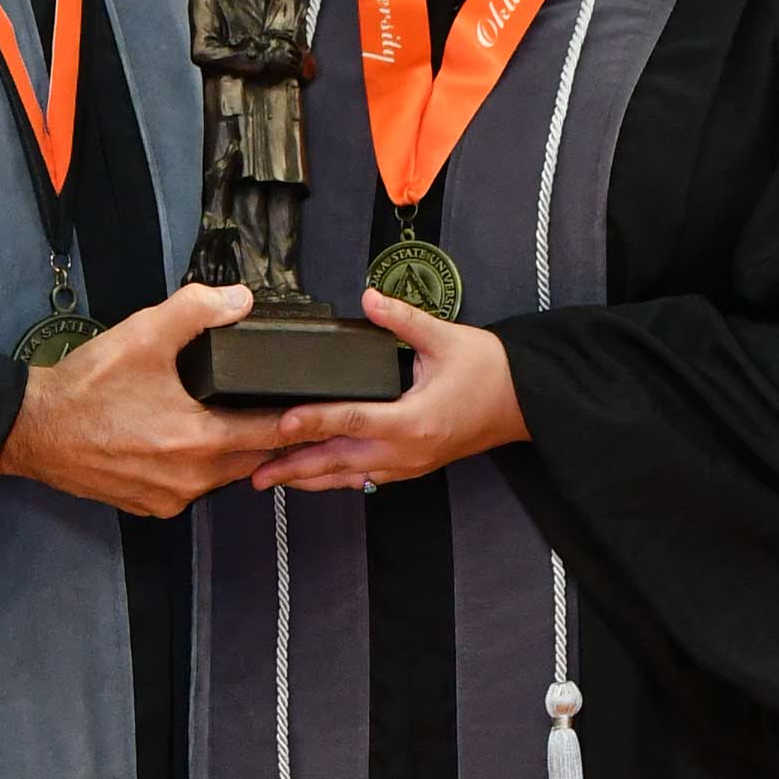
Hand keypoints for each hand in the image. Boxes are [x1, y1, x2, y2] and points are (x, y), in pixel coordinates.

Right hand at [0, 282, 284, 518]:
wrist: (33, 430)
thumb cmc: (84, 389)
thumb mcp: (143, 334)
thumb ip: (196, 310)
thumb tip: (238, 300)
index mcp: (198, 440)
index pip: (273, 434)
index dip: (302, 420)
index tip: (324, 411)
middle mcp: (190, 479)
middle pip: (252, 459)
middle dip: (268, 436)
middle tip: (281, 410)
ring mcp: (169, 498)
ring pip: (222, 476)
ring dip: (232, 452)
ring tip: (235, 420)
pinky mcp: (148, 506)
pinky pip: (190, 487)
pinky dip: (198, 467)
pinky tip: (187, 442)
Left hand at [250, 289, 528, 494]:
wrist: (525, 402)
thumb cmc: (490, 372)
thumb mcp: (445, 337)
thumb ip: (402, 319)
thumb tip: (370, 298)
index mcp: (412, 420)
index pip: (350, 421)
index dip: (312, 421)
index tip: (280, 423)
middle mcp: (405, 452)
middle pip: (338, 462)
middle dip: (294, 467)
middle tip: (254, 471)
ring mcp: (408, 465)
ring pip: (347, 477)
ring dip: (308, 479)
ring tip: (270, 480)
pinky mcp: (411, 468)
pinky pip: (364, 479)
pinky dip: (334, 479)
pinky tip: (312, 478)